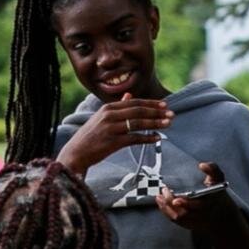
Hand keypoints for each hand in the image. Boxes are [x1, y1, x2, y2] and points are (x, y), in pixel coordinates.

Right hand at [59, 94, 173, 173]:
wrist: (76, 153)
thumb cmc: (90, 136)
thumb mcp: (101, 117)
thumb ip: (117, 106)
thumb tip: (129, 95)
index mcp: (108, 108)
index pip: (134, 102)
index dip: (151, 103)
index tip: (165, 104)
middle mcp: (109, 115)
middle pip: (138, 111)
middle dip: (157, 112)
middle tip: (171, 114)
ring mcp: (111, 128)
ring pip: (138, 123)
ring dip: (155, 123)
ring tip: (168, 124)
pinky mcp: (113, 142)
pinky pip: (134, 138)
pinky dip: (147, 137)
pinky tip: (157, 138)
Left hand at [155, 161, 231, 230]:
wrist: (222, 214)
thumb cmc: (217, 193)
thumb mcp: (218, 180)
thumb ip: (213, 169)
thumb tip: (202, 165)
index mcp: (209, 204)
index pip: (197, 206)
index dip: (186, 204)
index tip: (176, 199)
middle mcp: (201, 215)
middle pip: (184, 214)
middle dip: (171, 204)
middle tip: (164, 192)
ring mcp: (194, 221)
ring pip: (178, 217)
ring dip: (166, 208)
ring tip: (159, 197)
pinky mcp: (188, 224)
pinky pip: (175, 220)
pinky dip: (166, 212)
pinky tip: (161, 203)